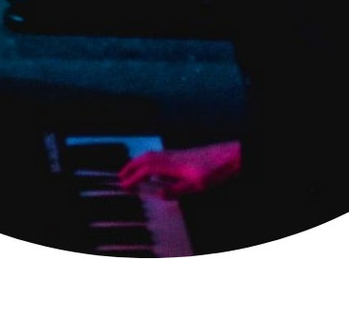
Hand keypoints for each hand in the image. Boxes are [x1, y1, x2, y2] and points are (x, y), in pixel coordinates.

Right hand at [117, 142, 241, 197]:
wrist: (228, 156)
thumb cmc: (214, 171)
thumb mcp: (197, 186)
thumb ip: (177, 190)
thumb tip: (159, 194)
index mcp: (173, 165)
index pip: (147, 170)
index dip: (134, 177)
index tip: (124, 185)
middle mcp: (172, 157)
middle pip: (146, 158)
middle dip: (131, 166)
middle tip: (120, 176)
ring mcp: (177, 153)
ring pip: (152, 154)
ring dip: (138, 162)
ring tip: (131, 170)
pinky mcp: (182, 154)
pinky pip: (159, 154)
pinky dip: (149, 159)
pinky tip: (152, 167)